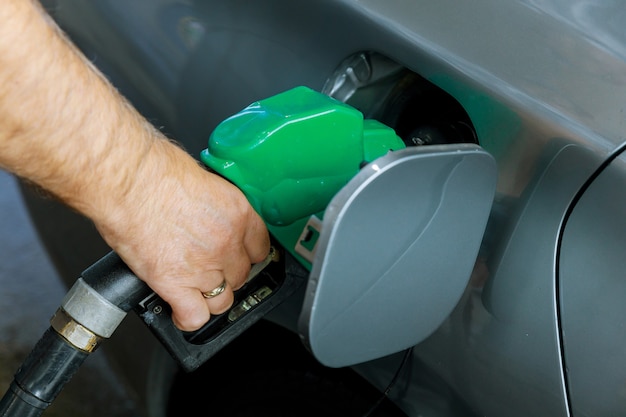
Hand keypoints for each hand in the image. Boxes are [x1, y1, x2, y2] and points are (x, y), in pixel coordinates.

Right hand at [95, 140, 269, 330]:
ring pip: (222, 300)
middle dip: (226, 274)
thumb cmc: (156, 171)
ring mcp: (203, 267)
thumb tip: (211, 216)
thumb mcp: (205, 180)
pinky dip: (186, 317)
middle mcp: (226, 243)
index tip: (237, 256)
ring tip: (195, 288)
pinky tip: (179, 309)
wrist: (128, 181)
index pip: (260, 247)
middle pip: (241, 275)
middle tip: (208, 266)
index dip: (246, 254)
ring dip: (210, 297)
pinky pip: (193, 316)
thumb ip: (216, 206)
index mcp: (238, 214)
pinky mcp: (174, 284)